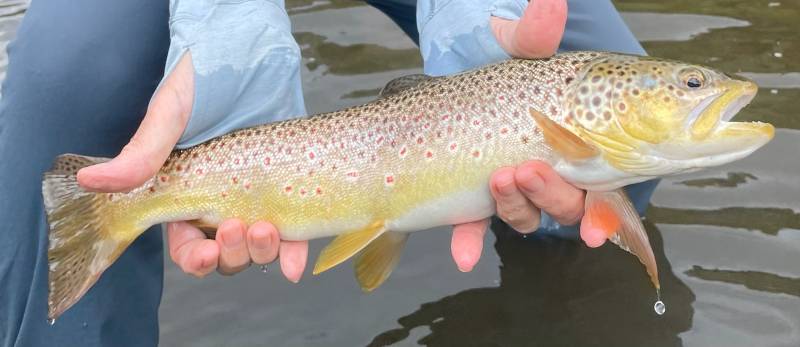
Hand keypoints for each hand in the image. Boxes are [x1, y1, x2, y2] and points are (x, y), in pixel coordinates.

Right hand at [76, 53, 307, 280]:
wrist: (251, 57)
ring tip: (265, 229)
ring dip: (260, 251)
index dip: (195, 258)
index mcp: (187, 193)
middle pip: (224, 253)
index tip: (205, 253)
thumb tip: (91, 182)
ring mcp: (257, 197)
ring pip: (256, 247)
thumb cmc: (203, 81)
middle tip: (236, 228)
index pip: (187, 243)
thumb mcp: (169, 116)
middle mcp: (222, 202)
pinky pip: (293, 233)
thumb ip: (140, 154)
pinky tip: (295, 263)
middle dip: (230, 254)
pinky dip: (293, 254)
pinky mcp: (287, 189)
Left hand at [451, 0, 608, 271]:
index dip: (604, 215)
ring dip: (516, 207)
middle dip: (552, 195)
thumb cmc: (503, 58)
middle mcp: (556, 167)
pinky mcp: (479, 189)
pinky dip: (471, 239)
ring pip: (527, 214)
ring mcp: (518, 180)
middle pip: (568, 203)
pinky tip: (463, 256)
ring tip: (499, 178)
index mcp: (583, 139)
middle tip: (529, 170)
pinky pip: (478, 224)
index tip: (596, 233)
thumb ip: (534, 36)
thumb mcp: (518, 46)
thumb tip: (549, 4)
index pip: (606, 185)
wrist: (457, 66)